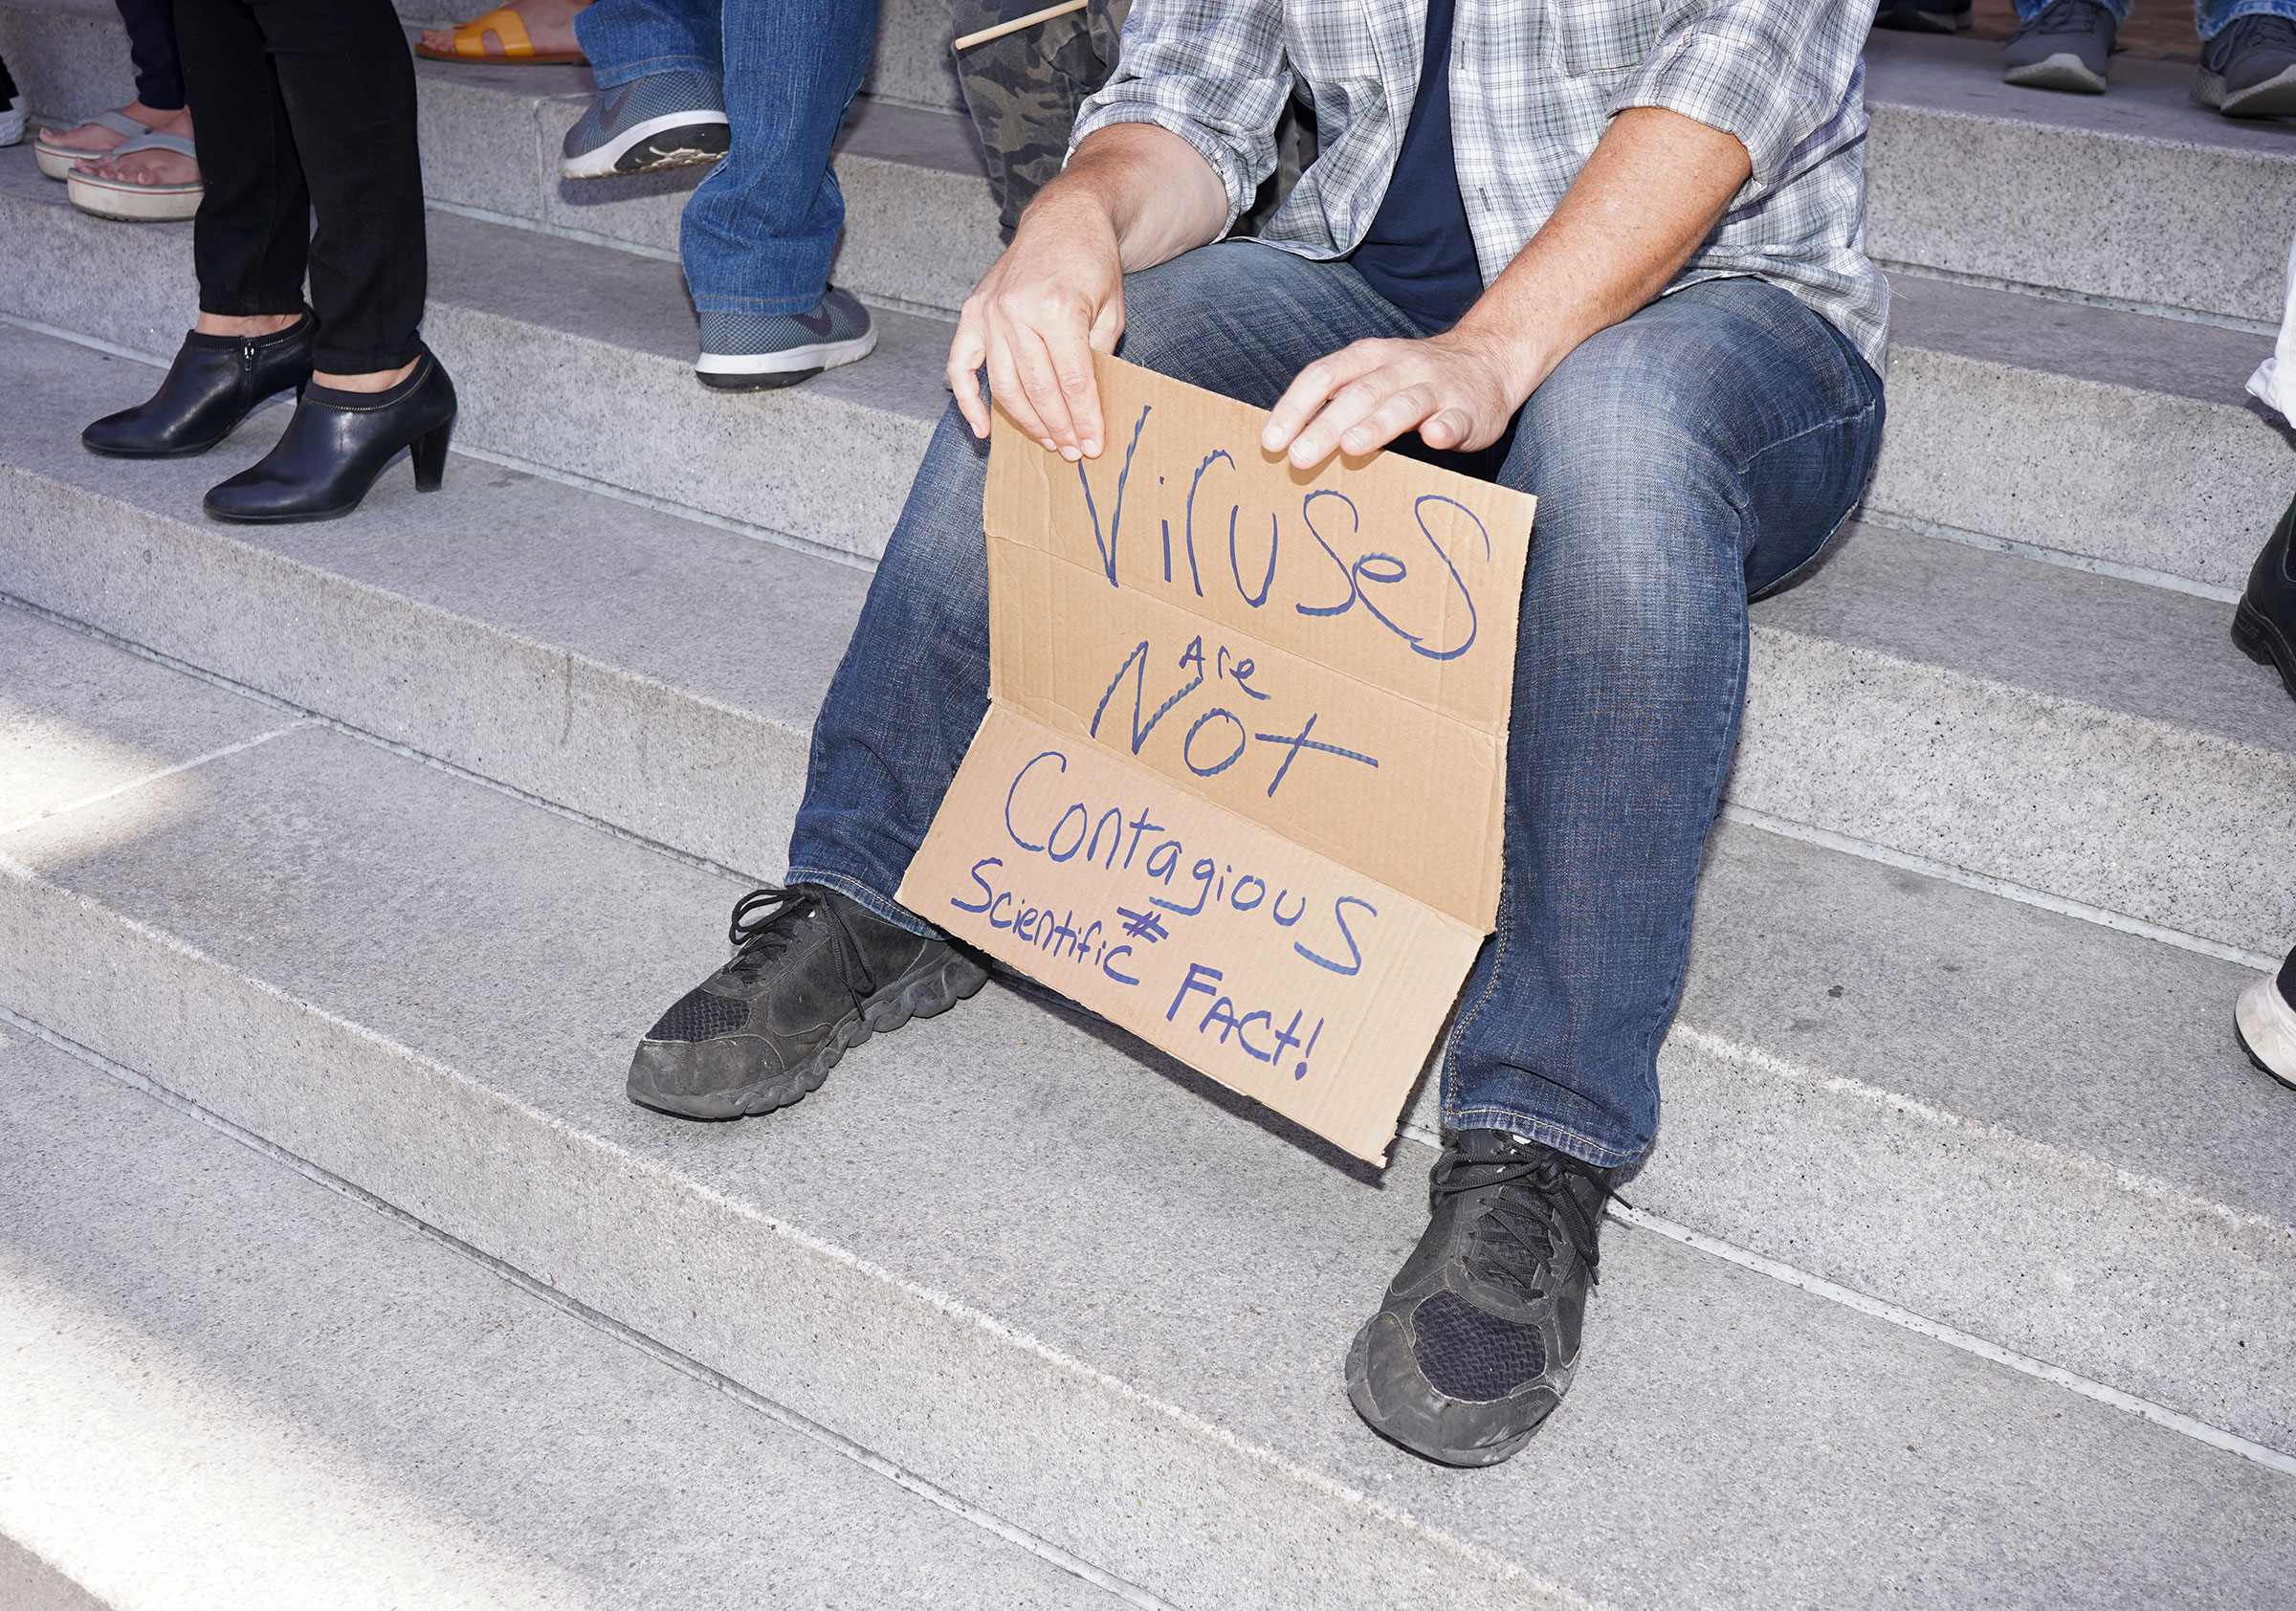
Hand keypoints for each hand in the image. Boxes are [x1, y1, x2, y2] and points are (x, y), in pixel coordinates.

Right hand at [948, 192, 1126, 460]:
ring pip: (1004, 386)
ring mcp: (990, 312)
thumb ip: (1098, 357)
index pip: (1073, 381)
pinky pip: (961, 367)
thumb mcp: (1112, 311)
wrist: (1064, 221)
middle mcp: (1017, 310)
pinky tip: (984, 430)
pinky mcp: (973, 313)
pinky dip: (968, 402)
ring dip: (1026, 422)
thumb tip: (1088, 410)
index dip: (1085, 419)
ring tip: (1048, 442)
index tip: (1094, 445)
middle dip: (1059, 427)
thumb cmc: (1092, 266)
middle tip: (1073, 451)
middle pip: (1039, 389)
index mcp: (1057, 307)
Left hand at [1260, 329, 1537, 468]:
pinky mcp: (1469, 410)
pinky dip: (1444, 428)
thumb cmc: (1414, 379)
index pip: (1324, 376)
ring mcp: (1437, 387)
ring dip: (1377, 425)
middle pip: (1359, 393)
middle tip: (1299, 457)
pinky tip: (1434, 438)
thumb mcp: (1372, 376)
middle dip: (1326, 425)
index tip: (1270, 442)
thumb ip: (1337, 403)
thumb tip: (1288, 442)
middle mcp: (1401, 367)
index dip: (1295, 407)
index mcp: (1368, 358)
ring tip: (1351, 447)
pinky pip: (1455, 418)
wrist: (1489, 361)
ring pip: (1404, 404)